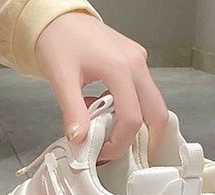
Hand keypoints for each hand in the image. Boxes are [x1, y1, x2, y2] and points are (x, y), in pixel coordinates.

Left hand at [35, 12, 167, 161]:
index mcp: (119, 68)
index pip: (131, 118)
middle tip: (128, 156)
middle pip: (157, 113)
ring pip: (153, 104)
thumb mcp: (61, 79)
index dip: (119, 143)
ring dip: (137, 125)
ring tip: (110, 133)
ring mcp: (138, 61)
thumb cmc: (59, 40)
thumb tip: (80, 140)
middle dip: (147, 140)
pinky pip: (142, 93)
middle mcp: (136, 64)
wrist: (58, 17)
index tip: (103, 153)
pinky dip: (130, 109)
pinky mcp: (135, 62)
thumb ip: (73, 112)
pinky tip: (107, 112)